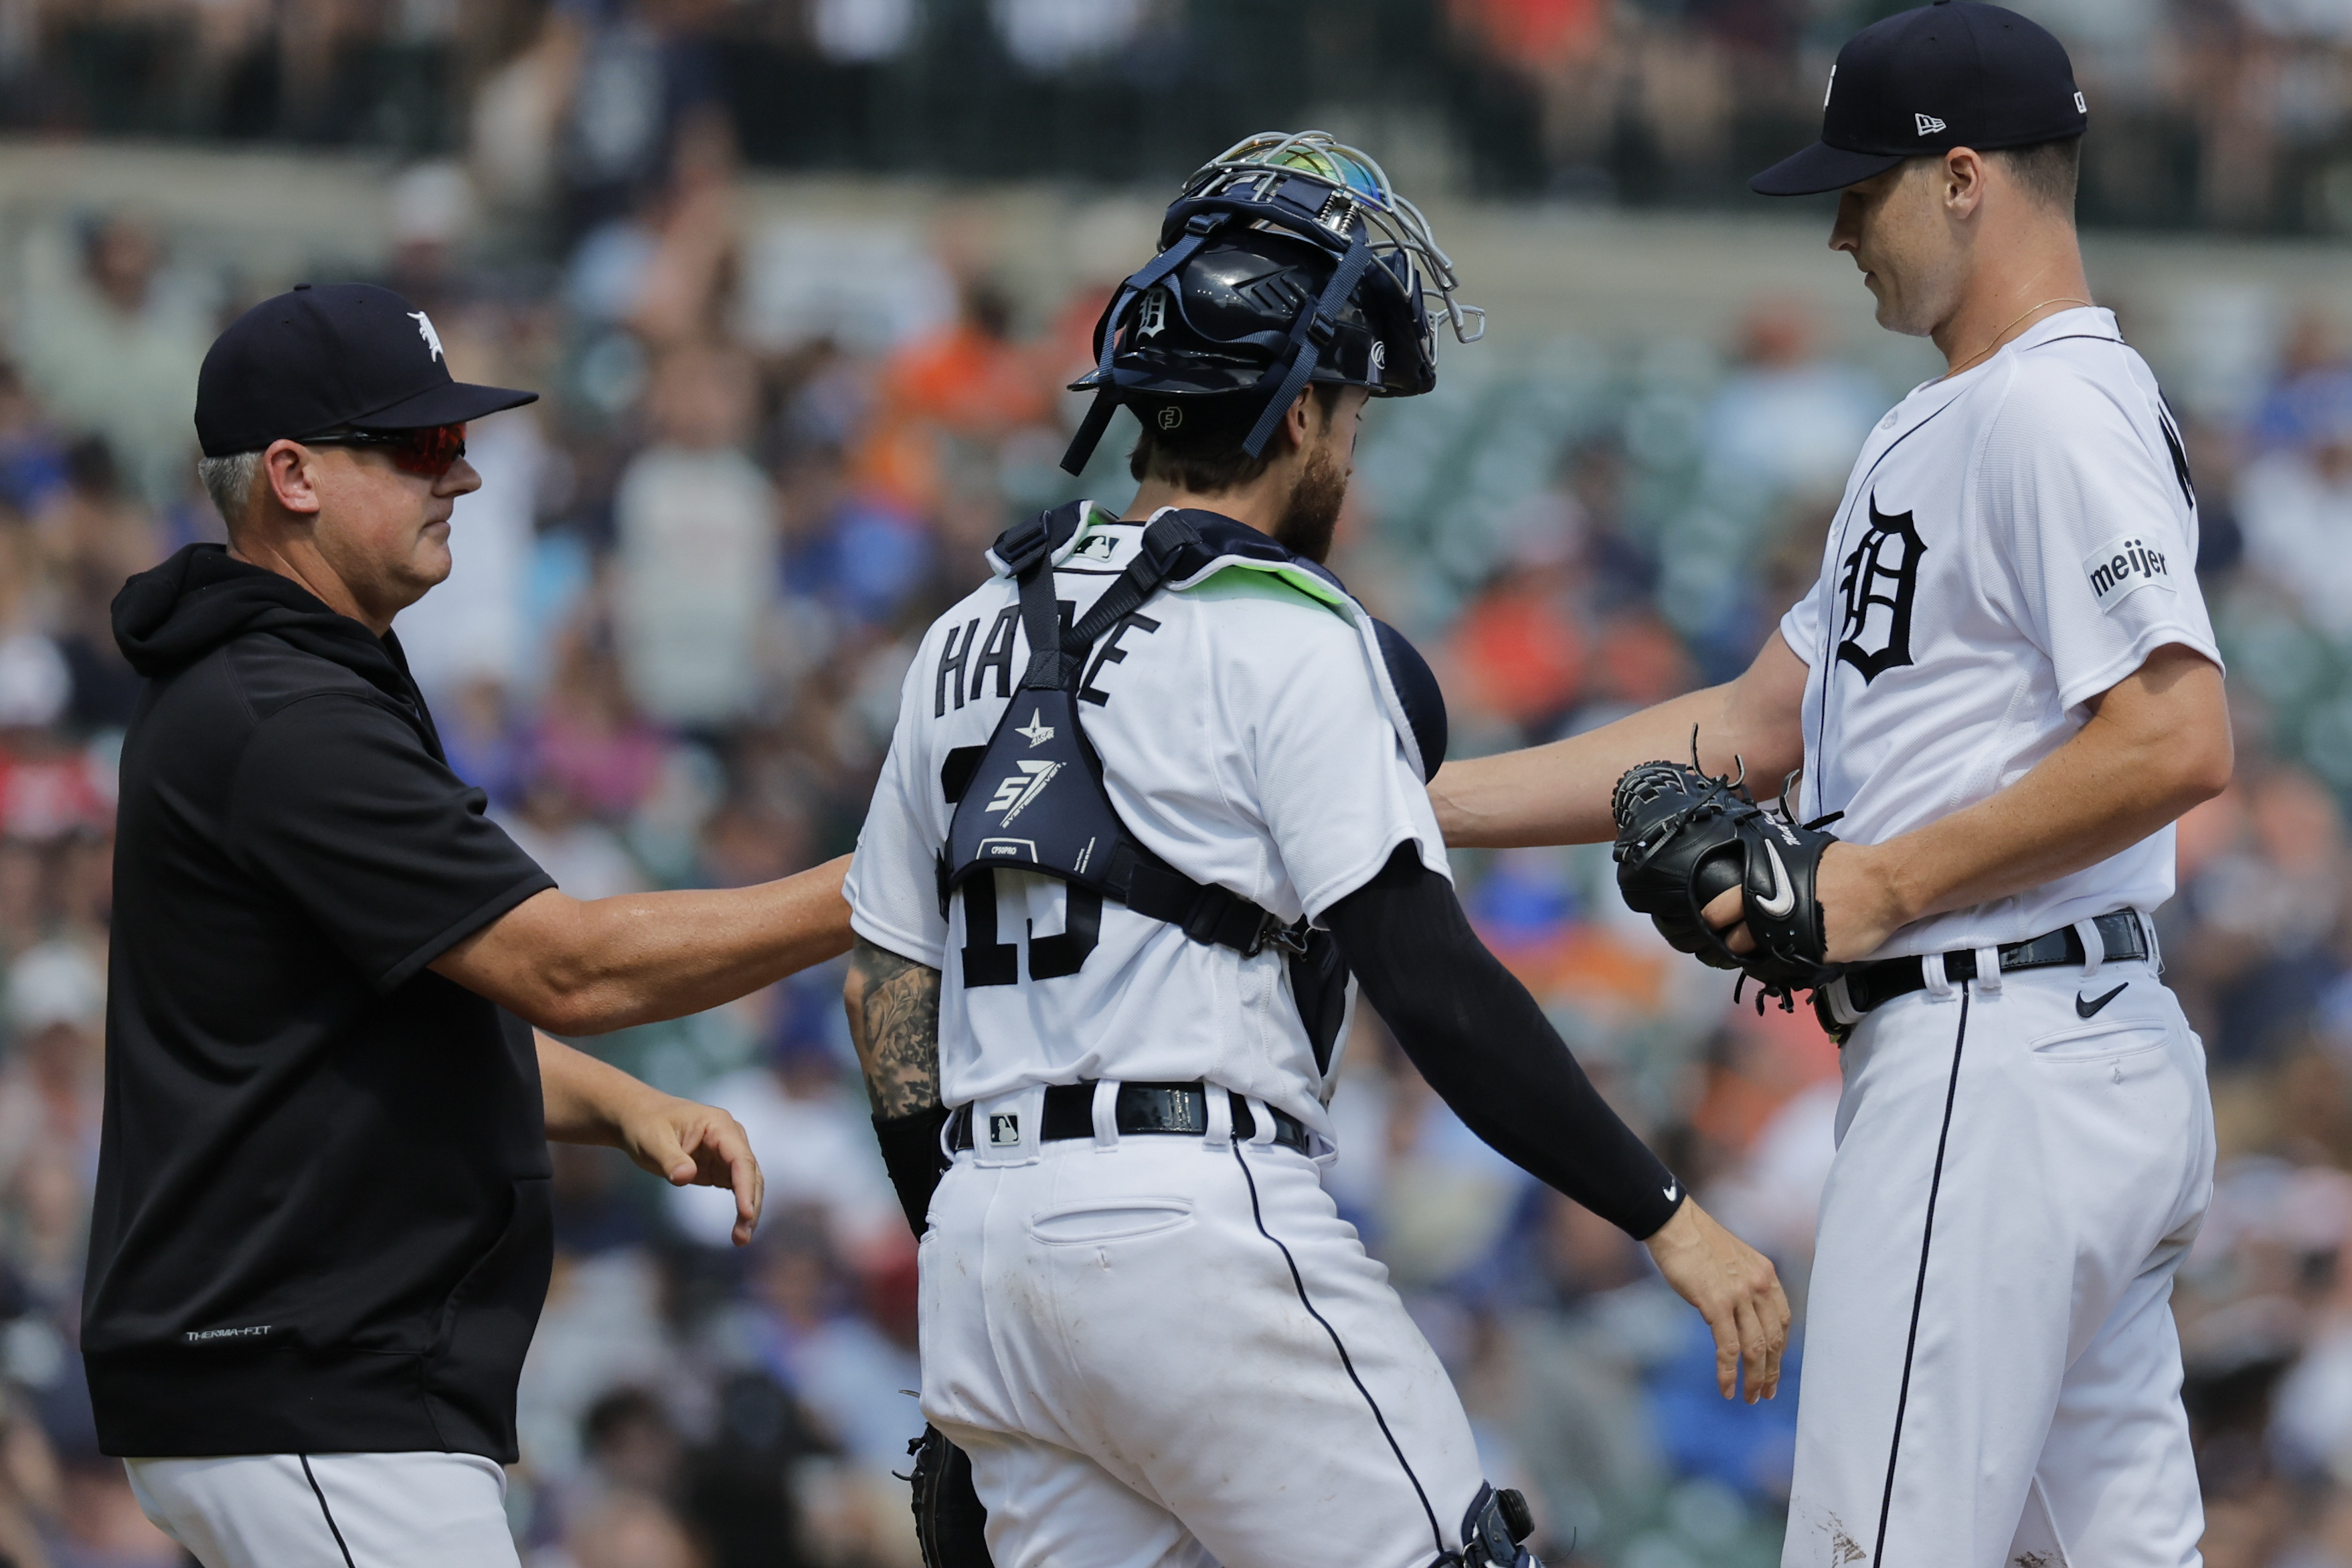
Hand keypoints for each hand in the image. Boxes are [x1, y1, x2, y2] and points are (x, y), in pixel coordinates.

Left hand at [614, 1094, 764, 1246]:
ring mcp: (727, 1153)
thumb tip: (685, 1178)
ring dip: (748, 1210)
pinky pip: (737, 1188)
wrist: (639, 1119)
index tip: (746, 1213)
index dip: (745, 1187)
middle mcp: (730, 1138)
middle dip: (750, 1205)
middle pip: (750, 1173)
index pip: (740, 1158)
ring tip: (741, 1239)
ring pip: (747, 1183)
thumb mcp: (652, 1141)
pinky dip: (740, 1208)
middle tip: (742, 1238)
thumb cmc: (645, 1125)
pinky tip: (738, 1229)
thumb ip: (670, 1159)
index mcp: (719, 1125)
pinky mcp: (720, 1167)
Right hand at [1642, 1196, 1789, 1401]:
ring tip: (1748, 1397)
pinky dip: (1728, 1371)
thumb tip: (1739, 1317)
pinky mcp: (1715, 1303)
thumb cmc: (1696, 1240)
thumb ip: (1744, 1286)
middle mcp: (1759, 1285)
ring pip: (1755, 1348)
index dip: (1781, 1350)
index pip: (1783, 1321)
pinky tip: (1726, 1388)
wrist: (1673, 1223)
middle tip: (1764, 1394)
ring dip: (1754, 1378)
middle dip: (1771, 1372)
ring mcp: (1738, 1295)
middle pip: (1774, 1339)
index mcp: (1766, 1274)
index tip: (1774, 1368)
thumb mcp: (1733, 1260)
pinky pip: (1728, 1346)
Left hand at [1699, 840, 1907, 964]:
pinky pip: (1786, 966)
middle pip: (1732, 940)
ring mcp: (1788, 938)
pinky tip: (1790, 955)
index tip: (1718, 923)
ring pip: (1756, 957)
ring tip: (1768, 947)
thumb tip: (1755, 869)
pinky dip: (1784, 964)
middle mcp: (1768, 913)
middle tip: (1740, 941)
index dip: (1715, 919)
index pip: (1717, 910)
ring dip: (1758, 954)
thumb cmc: (1844, 865)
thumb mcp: (1798, 854)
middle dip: (1732, 942)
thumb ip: (1771, 868)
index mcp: (1761, 885)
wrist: (1883, 886)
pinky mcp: (1811, 956)